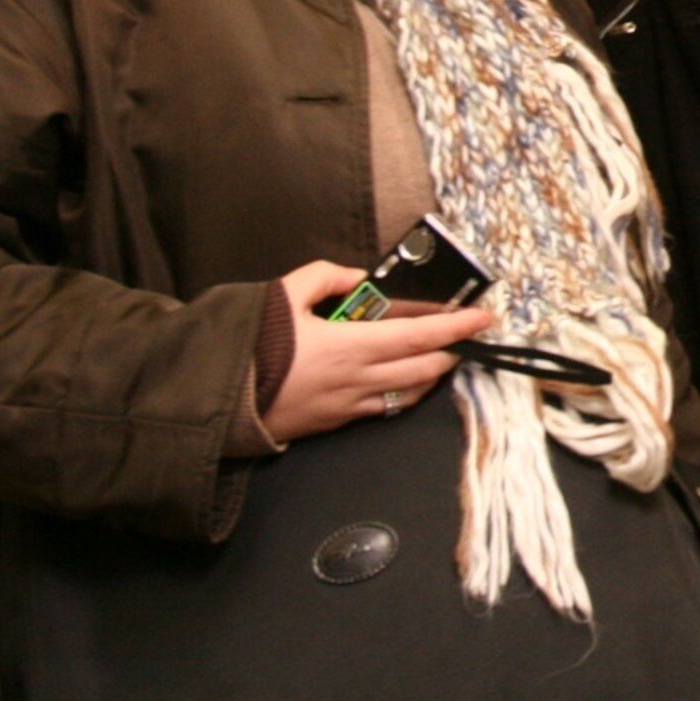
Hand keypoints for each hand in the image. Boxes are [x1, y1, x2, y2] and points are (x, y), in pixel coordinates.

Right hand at [266, 259, 494, 442]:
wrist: (215, 399)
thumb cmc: (249, 344)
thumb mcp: (283, 294)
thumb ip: (325, 277)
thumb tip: (356, 277)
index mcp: (351, 346)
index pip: (420, 336)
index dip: (456, 327)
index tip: (484, 317)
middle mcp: (359, 380)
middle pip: (424, 369)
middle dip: (451, 351)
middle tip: (465, 335)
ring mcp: (349, 406)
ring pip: (408, 394)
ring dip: (431, 375)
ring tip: (440, 356)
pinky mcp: (336, 423)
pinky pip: (383, 410)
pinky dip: (403, 394)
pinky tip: (403, 382)